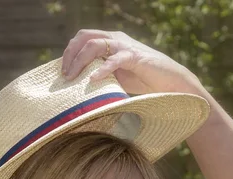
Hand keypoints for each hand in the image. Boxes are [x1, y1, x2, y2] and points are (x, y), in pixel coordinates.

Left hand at [61, 30, 203, 95]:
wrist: (170, 83)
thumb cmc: (144, 81)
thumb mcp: (116, 77)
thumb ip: (101, 74)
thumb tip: (80, 86)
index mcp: (110, 41)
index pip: (83, 38)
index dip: (70, 52)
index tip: (62, 71)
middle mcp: (116, 39)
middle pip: (85, 37)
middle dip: (70, 54)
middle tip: (64, 74)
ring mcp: (125, 46)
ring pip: (95, 45)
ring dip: (80, 61)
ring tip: (73, 77)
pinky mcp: (135, 57)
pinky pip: (114, 60)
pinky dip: (102, 69)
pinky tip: (93, 80)